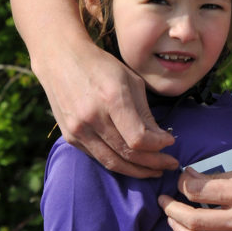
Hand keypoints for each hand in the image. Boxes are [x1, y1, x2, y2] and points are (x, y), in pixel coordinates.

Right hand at [43, 43, 176, 176]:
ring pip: (112, 162)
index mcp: (111, 99)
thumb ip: (145, 113)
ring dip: (137, 170)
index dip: (158, 146)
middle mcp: (92, 118)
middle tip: (169, 165)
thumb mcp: (131, 81)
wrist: (61, 60)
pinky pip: (98, 157)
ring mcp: (78, 130)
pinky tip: (132, 163)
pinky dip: (118, 163)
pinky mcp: (70, 137)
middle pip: (127, 154)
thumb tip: (160, 140)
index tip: (171, 141)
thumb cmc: (101, 66)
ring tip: (154, 170)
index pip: (138, 138)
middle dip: (153, 163)